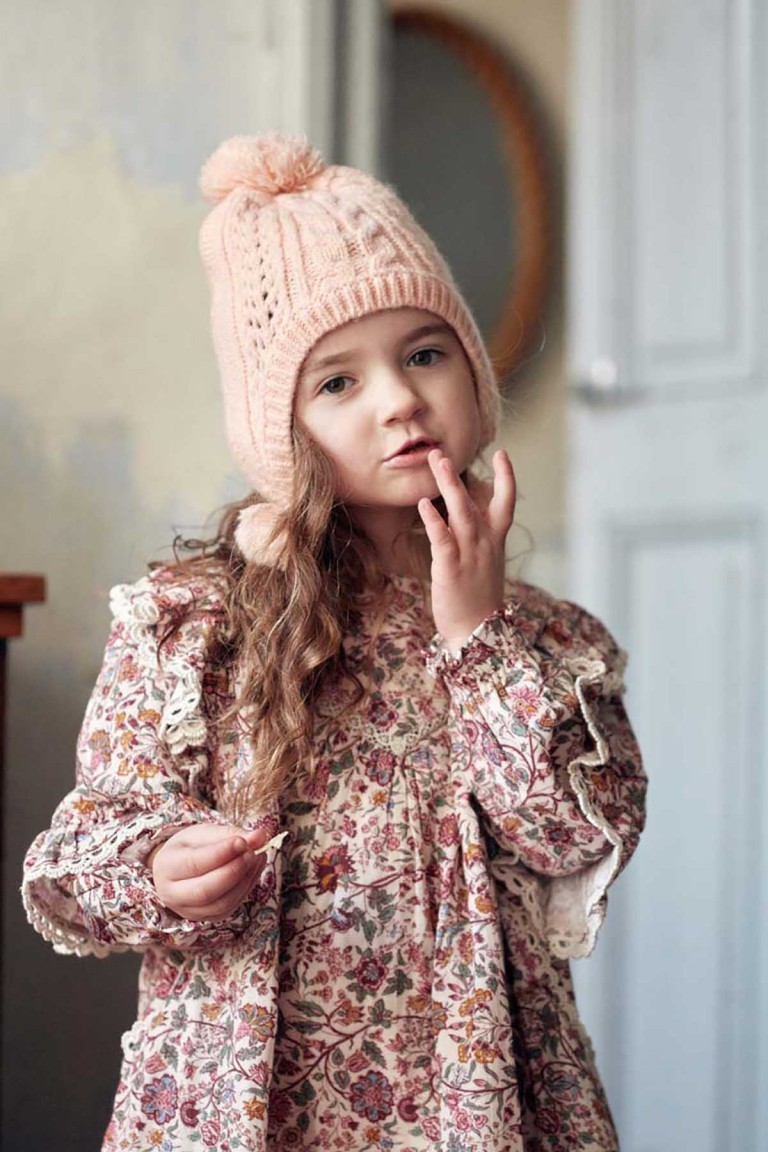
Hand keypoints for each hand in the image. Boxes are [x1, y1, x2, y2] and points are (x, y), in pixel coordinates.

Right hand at [148, 823, 272, 920]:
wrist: (179, 868)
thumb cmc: (191, 847)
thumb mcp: (205, 833)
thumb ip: (232, 833)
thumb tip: (261, 836)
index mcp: (166, 866)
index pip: (194, 863)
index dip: (221, 853)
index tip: (242, 841)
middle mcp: (172, 894)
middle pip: (205, 891)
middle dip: (234, 871)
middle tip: (253, 852)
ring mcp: (188, 910)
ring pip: (221, 904)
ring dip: (245, 881)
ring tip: (257, 858)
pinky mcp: (206, 918)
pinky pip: (229, 909)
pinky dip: (246, 889)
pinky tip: (253, 870)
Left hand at [417, 447, 515, 652]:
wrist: (479, 634)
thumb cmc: (478, 599)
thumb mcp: (484, 564)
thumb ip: (478, 540)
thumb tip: (464, 518)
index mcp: (495, 541)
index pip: (506, 503)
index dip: (506, 478)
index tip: (502, 453)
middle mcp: (486, 543)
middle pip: (474, 500)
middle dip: (457, 475)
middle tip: (440, 452)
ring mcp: (470, 555)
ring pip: (460, 512)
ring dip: (447, 485)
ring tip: (435, 463)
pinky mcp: (452, 568)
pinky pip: (443, 539)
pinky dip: (434, 520)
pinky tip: (423, 504)